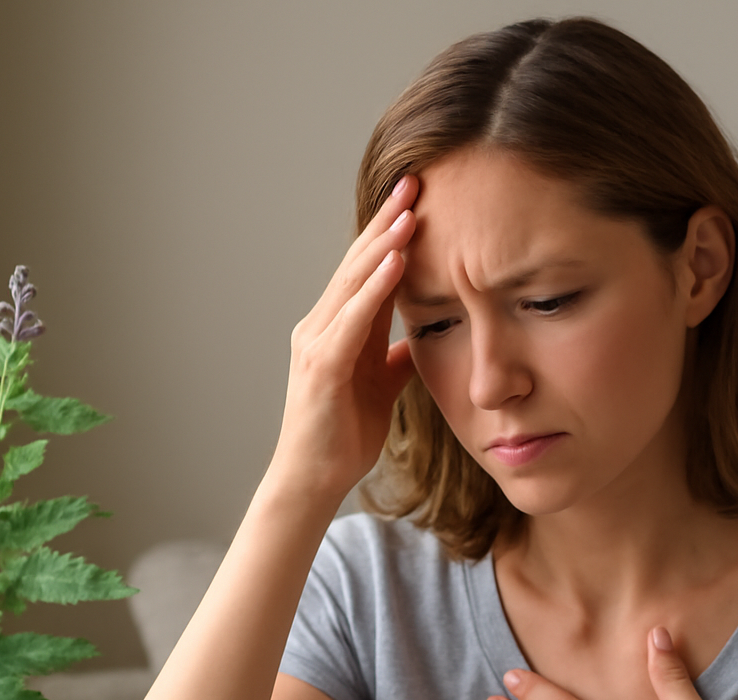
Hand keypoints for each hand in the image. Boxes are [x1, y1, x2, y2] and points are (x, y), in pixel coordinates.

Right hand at [269, 176, 420, 503]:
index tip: (419, 198)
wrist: (314, 480)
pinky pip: (351, 318)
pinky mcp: (321, 365)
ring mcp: (317, 343)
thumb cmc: (343, 436)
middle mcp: (321, 326)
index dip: (391, 233)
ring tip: (410, 208)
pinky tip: (396, 261)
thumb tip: (423, 334)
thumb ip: (396, 355)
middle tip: (414, 180)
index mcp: (338, 329)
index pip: (368, 269)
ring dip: (383, 243)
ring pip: (353, 281)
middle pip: (357, 263)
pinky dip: (374, 287)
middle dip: (386, 221)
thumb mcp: (383, 387)